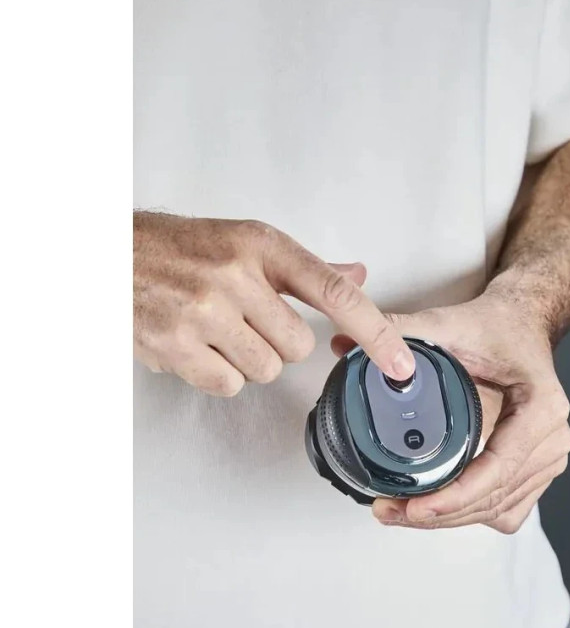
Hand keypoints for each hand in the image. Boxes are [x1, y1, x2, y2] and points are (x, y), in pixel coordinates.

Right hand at [134, 213, 414, 395]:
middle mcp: (236, 276)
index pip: (335, 293)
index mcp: (262, 245)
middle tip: (246, 320)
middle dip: (278, 342)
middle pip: (298, 346)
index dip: (376, 332)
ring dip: (248, 359)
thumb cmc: (183, 248)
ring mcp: (204, 312)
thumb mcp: (247, 242)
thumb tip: (358, 278)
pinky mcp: (176, 345)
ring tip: (216, 330)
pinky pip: (229, 385)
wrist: (111, 254)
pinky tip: (198, 346)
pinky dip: (218, 374)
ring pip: (266, 369)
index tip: (401, 363)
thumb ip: (306, 267)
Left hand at [331, 292, 569, 532]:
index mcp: (542, 408)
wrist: (521, 325)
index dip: (455, 496)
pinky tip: (435, 507)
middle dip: (440, 514)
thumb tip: (346, 343)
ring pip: (498, 510)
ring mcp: (548, 459)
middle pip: (494, 498)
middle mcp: (553, 438)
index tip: (415, 506)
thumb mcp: (449, 322)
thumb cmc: (497, 326)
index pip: (498, 468)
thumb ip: (399, 331)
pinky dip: (469, 514)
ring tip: (400, 512)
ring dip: (450, 519)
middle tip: (389, 510)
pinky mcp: (536, 470)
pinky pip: (505, 509)